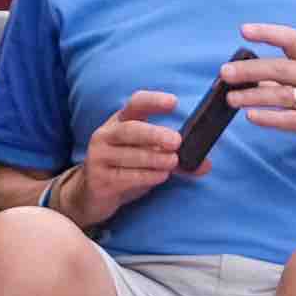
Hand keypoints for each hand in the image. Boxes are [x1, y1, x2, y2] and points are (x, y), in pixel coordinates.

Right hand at [67, 92, 183, 228]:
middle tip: (176, 141)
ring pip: (129, 155)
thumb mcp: (146, 159)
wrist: (91, 195)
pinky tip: (161, 176)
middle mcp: (106, 135)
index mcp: (119, 122)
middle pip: (130, 129)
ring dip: (154, 158)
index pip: (135, 104)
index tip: (173, 102)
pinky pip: (124, 176)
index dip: (153, 101)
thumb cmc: (123, 169)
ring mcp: (99, 157)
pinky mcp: (99, 179)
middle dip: (154, 134)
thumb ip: (174, 160)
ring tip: (173, 162)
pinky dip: (145, 176)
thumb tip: (205, 165)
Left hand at [217, 24, 295, 166]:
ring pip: (281, 96)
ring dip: (252, 96)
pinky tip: (251, 117)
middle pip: (280, 69)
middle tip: (225, 73)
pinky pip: (291, 120)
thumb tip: (254, 81)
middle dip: (250, 70)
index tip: (244, 30)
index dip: (267, 32)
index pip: (292, 39)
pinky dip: (269, 118)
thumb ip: (287, 81)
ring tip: (231, 98)